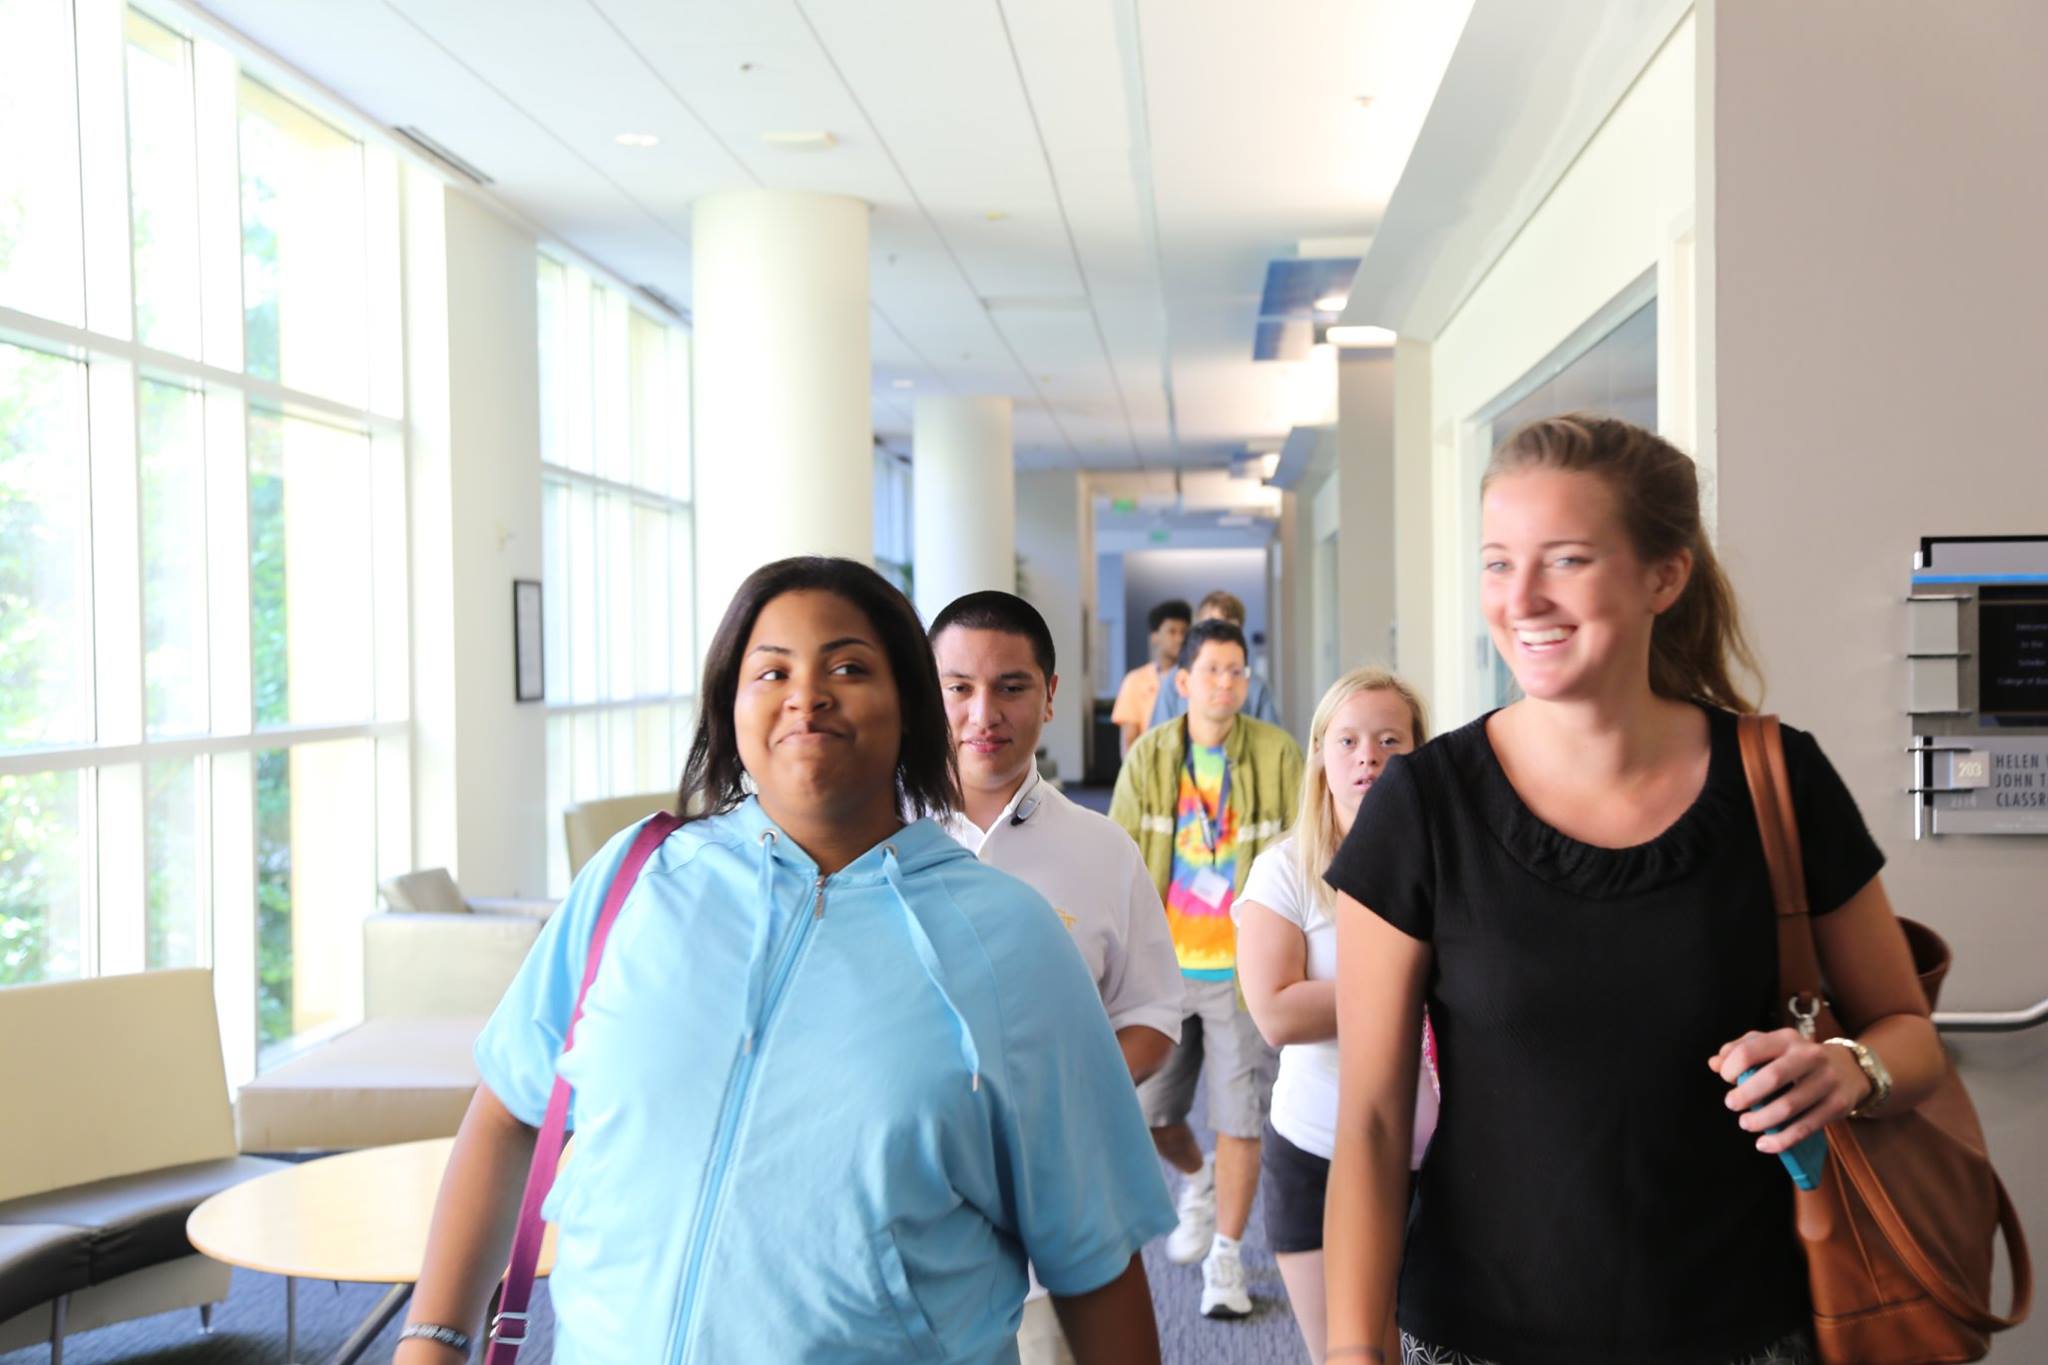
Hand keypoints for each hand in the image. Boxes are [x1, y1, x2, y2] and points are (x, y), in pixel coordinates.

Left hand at [1708, 1028, 1869, 1153]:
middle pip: (1771, 1078)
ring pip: (1789, 1106)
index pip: (1750, 1051)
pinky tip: (1764, 1144)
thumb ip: (1739, 1050)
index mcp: (1786, 1038)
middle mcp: (1809, 1056)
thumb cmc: (1795, 1058)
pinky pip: (1806, 1127)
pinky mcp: (1838, 1104)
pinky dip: (1782, 1140)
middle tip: (1732, 1104)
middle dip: (1745, 1095)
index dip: (1731, 1068)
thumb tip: (1714, 1063)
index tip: (1727, 1080)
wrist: (1849, 1069)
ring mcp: (1827, 1080)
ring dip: (1761, 1120)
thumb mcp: (1770, 1045)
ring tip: (1746, 1124)